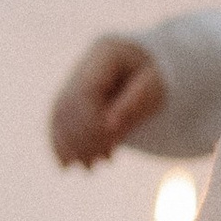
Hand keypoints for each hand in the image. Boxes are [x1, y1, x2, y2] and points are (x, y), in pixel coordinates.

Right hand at [50, 33, 167, 166]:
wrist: (156, 73)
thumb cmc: (161, 79)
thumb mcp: (156, 90)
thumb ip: (133, 104)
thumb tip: (109, 126)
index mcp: (106, 52)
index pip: (86, 92)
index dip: (92, 123)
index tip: (109, 148)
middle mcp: (85, 63)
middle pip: (70, 103)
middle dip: (81, 138)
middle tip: (98, 163)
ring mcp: (75, 77)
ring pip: (60, 113)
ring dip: (70, 143)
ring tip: (87, 167)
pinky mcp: (71, 94)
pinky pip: (58, 119)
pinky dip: (61, 141)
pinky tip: (66, 164)